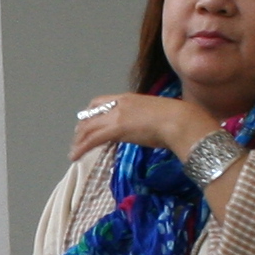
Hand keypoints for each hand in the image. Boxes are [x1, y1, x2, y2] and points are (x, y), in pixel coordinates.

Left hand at [67, 92, 215, 165]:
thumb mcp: (156, 115)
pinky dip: (81, 147)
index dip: (91, 113)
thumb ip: (145, 119)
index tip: (87, 123)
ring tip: (74, 152)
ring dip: (79, 140)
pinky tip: (76, 156)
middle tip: (77, 140)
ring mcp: (117, 115)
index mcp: (129, 98)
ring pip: (88, 127)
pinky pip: (92, 139)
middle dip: (81, 128)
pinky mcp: (116, 129)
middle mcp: (119, 103)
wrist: (180, 121)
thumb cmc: (177, 120)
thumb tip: (146, 129)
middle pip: (90, 114)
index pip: (101, 102)